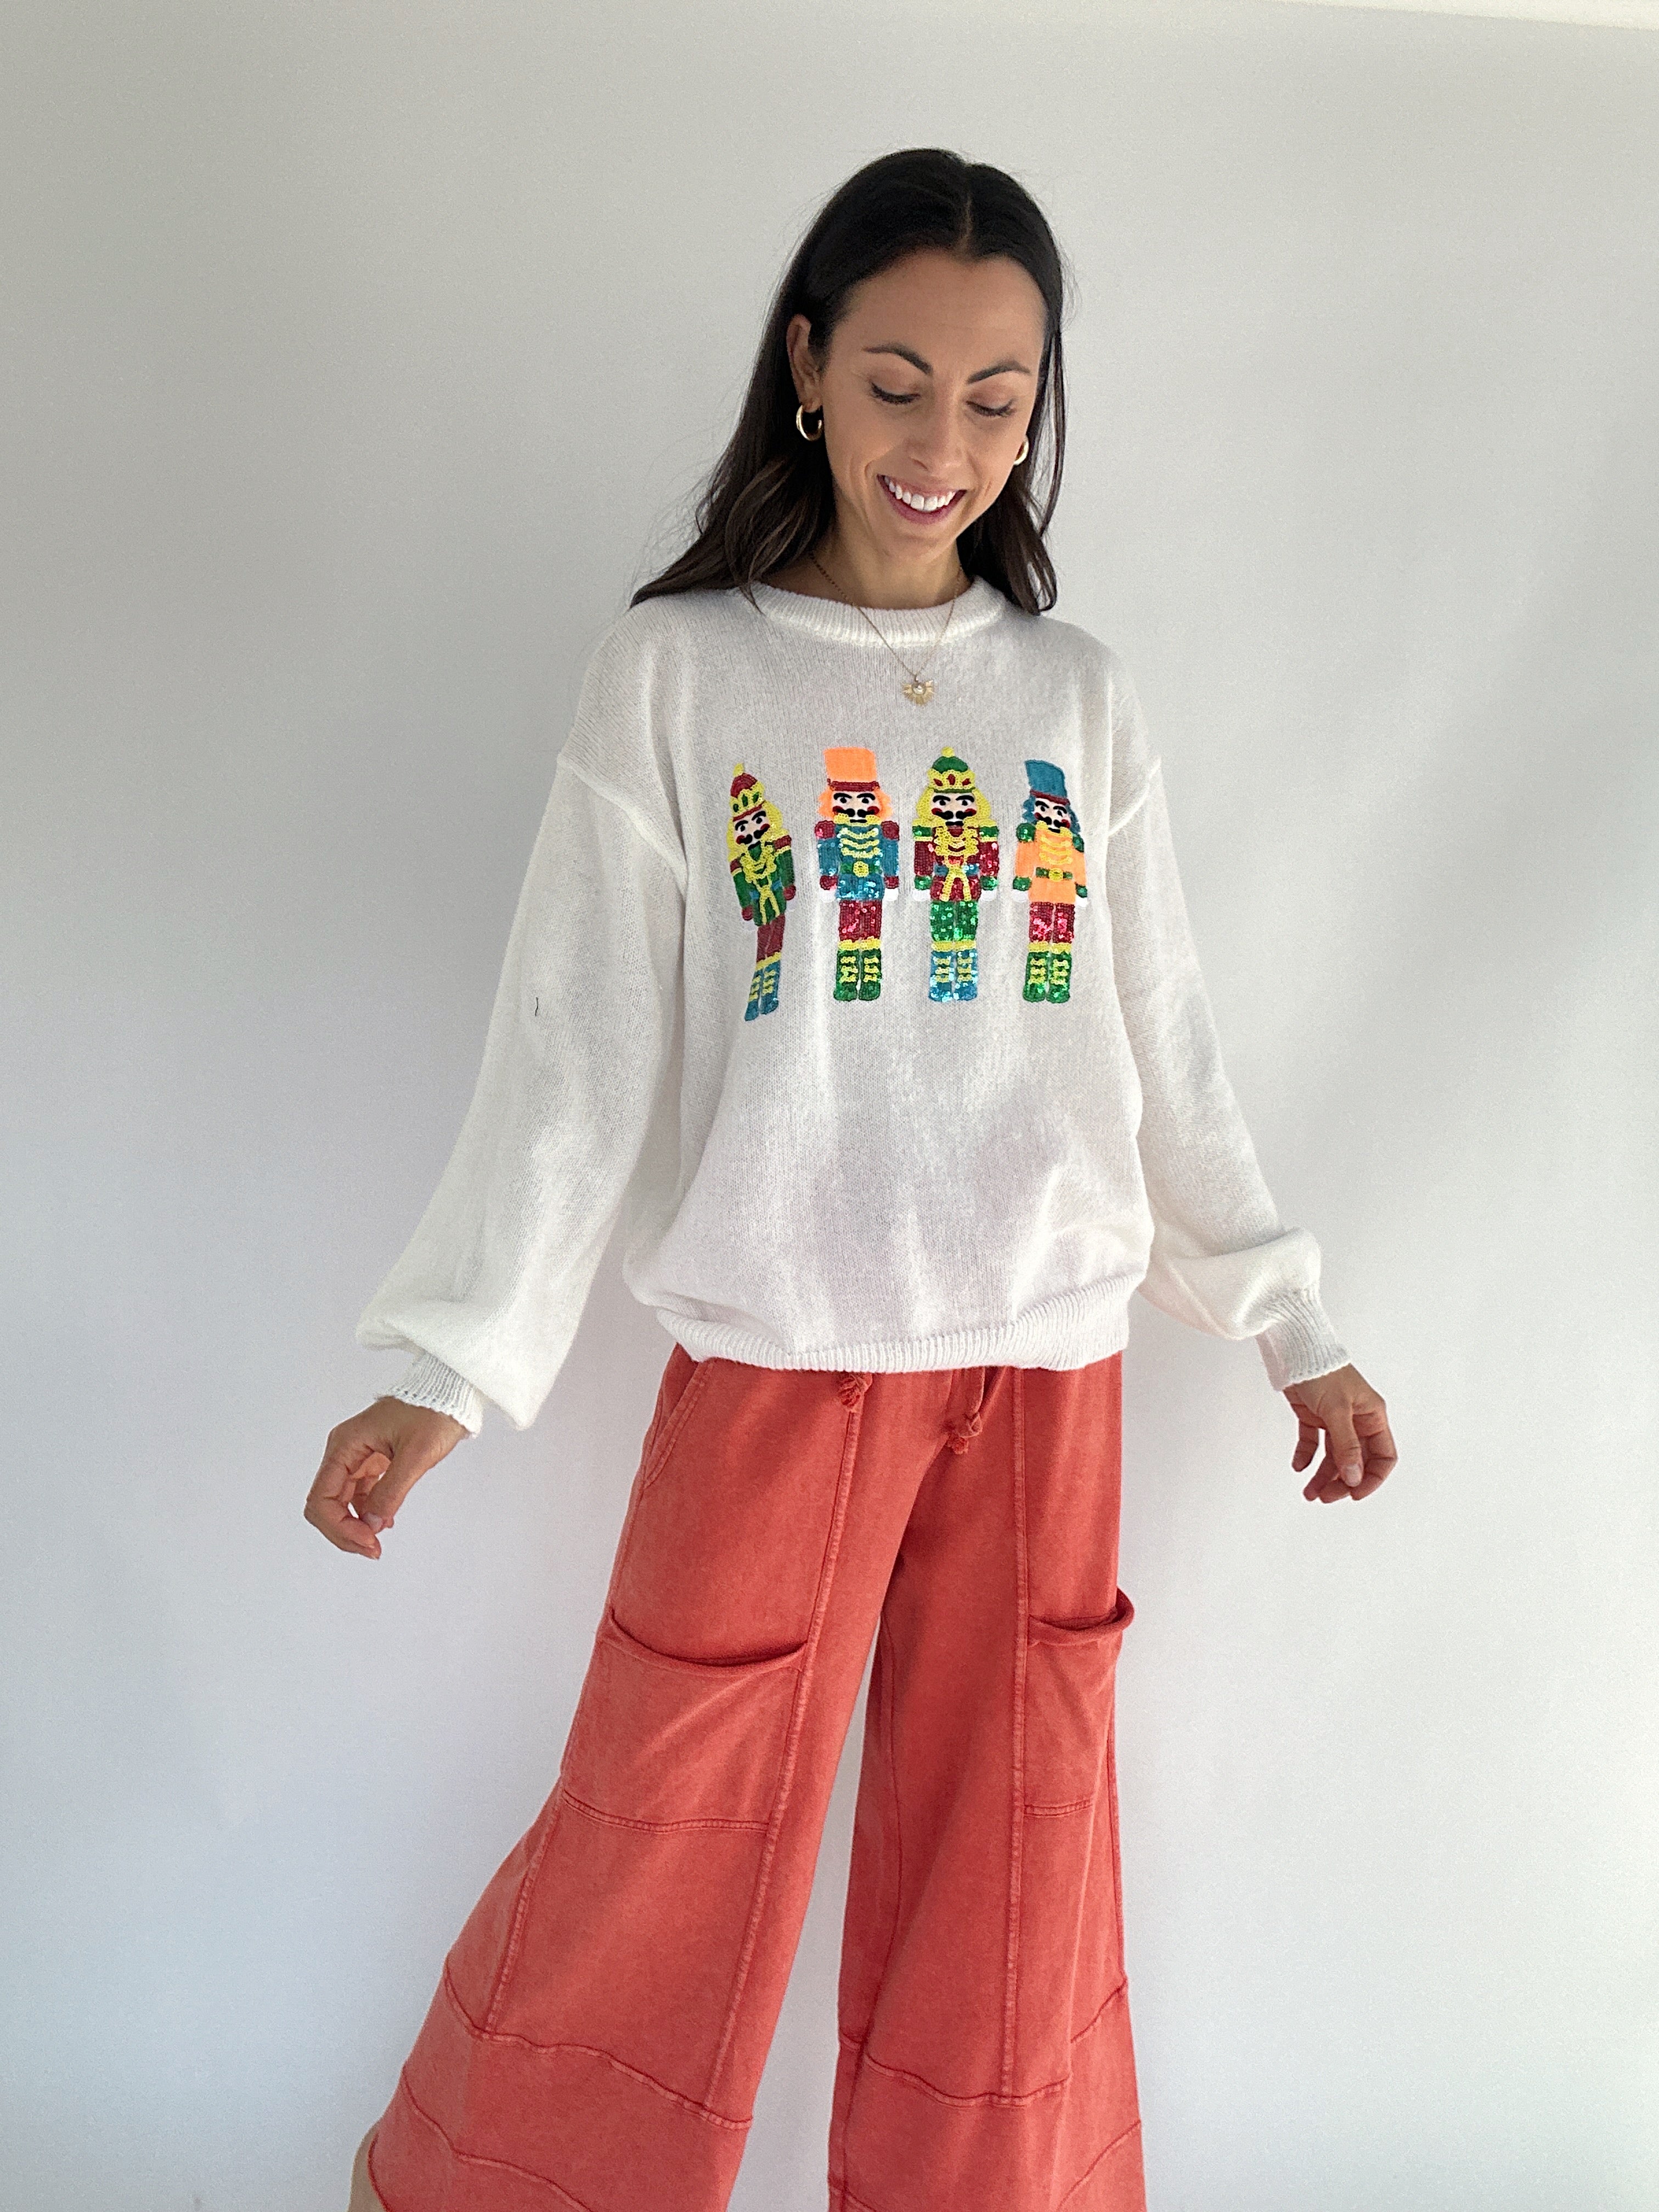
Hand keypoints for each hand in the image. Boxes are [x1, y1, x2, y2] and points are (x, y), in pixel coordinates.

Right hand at [304, 1397, 469, 1557]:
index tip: (368, 1540)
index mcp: (345, 1445)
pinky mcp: (371, 1461)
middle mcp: (344, 1450)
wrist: (450, 1392)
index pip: (322, 1498)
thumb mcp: (416, 1454)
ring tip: (377, 1541)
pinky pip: (358, 1494)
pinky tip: (384, 1521)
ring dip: (353, 1525)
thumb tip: (372, 1524)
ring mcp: (356, 1456)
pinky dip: (366, 1513)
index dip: (339, 1527)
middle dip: (344, 1531)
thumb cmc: (434, 1411)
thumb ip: (391, 1491)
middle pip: (326, 1504)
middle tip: (372, 1549)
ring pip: (340, 1502)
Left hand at [1283, 1364, 1395, 1502]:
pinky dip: (1306, 1456)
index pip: (1383, 1456)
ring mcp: (1335, 1419)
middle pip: (1356, 1462)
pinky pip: (1313, 1443)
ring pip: (1334, 1457)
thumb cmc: (1321, 1370)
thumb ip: (1346, 1445)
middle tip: (1325, 1497)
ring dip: (1323, 1476)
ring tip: (1309, 1493)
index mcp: (1372, 1417)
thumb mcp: (1337, 1410)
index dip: (1372, 1479)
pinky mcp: (1313, 1415)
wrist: (1293, 1347)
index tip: (1354, 1494)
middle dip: (1343, 1482)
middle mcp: (1357, 1420)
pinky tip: (1298, 1466)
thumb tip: (1354, 1478)